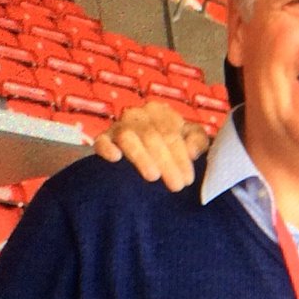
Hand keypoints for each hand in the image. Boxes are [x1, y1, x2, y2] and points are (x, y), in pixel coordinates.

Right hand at [93, 102, 209, 190]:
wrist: (149, 150)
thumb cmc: (174, 145)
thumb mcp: (192, 139)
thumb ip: (197, 141)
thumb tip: (191, 152)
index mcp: (160, 112)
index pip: (171, 133)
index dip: (180, 158)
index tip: (188, 180)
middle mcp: (138, 115)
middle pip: (152, 136)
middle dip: (166, 162)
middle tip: (176, 186)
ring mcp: (119, 126)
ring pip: (128, 137)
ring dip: (141, 157)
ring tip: (152, 176)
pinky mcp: (104, 139)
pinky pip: (101, 140)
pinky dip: (106, 148)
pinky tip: (115, 158)